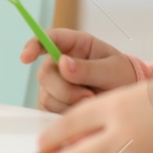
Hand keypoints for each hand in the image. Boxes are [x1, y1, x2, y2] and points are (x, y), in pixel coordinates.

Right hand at [23, 28, 137, 112]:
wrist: (127, 99)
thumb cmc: (122, 76)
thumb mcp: (112, 69)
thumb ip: (89, 68)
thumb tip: (62, 63)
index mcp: (75, 44)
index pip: (48, 38)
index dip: (34, 45)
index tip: (26, 57)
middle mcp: (59, 62)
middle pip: (45, 74)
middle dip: (64, 89)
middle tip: (88, 96)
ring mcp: (55, 84)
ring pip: (47, 96)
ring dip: (68, 103)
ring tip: (91, 101)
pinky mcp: (55, 103)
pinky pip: (51, 111)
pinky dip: (67, 113)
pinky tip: (83, 110)